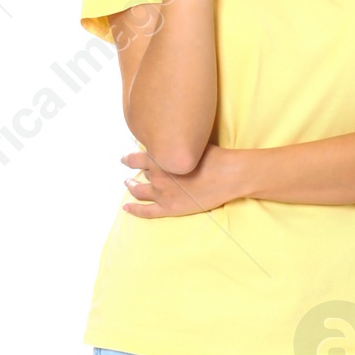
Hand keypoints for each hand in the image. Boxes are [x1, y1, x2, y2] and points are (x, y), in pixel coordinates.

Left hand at [121, 145, 246, 217]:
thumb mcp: (190, 144)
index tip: (126, 158)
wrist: (228, 175)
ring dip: (132, 187)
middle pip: (140, 174)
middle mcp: (157, 176)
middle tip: (130, 173)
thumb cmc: (213, 157)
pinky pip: (145, 211)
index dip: (129, 159)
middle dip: (135, 172)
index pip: (136, 158)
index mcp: (160, 158)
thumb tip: (169, 143)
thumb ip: (175, 146)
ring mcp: (162, 194)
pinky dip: (134, 210)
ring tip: (129, 184)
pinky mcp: (169, 208)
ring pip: (138, 191)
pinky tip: (126, 208)